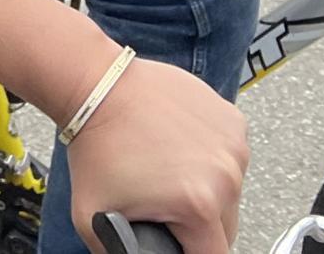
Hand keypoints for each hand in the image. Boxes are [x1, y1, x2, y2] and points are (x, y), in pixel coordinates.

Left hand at [66, 58, 248, 253]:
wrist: (97, 86)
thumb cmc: (96, 142)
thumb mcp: (90, 217)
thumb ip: (115, 251)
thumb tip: (129, 253)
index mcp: (200, 204)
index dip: (189, 251)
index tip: (175, 240)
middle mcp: (225, 175)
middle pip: (225, 225)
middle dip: (197, 222)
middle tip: (164, 201)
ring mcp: (232, 143)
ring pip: (229, 189)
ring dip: (207, 187)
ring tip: (169, 169)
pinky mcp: (231, 119)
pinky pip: (230, 154)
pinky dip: (211, 155)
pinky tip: (179, 144)